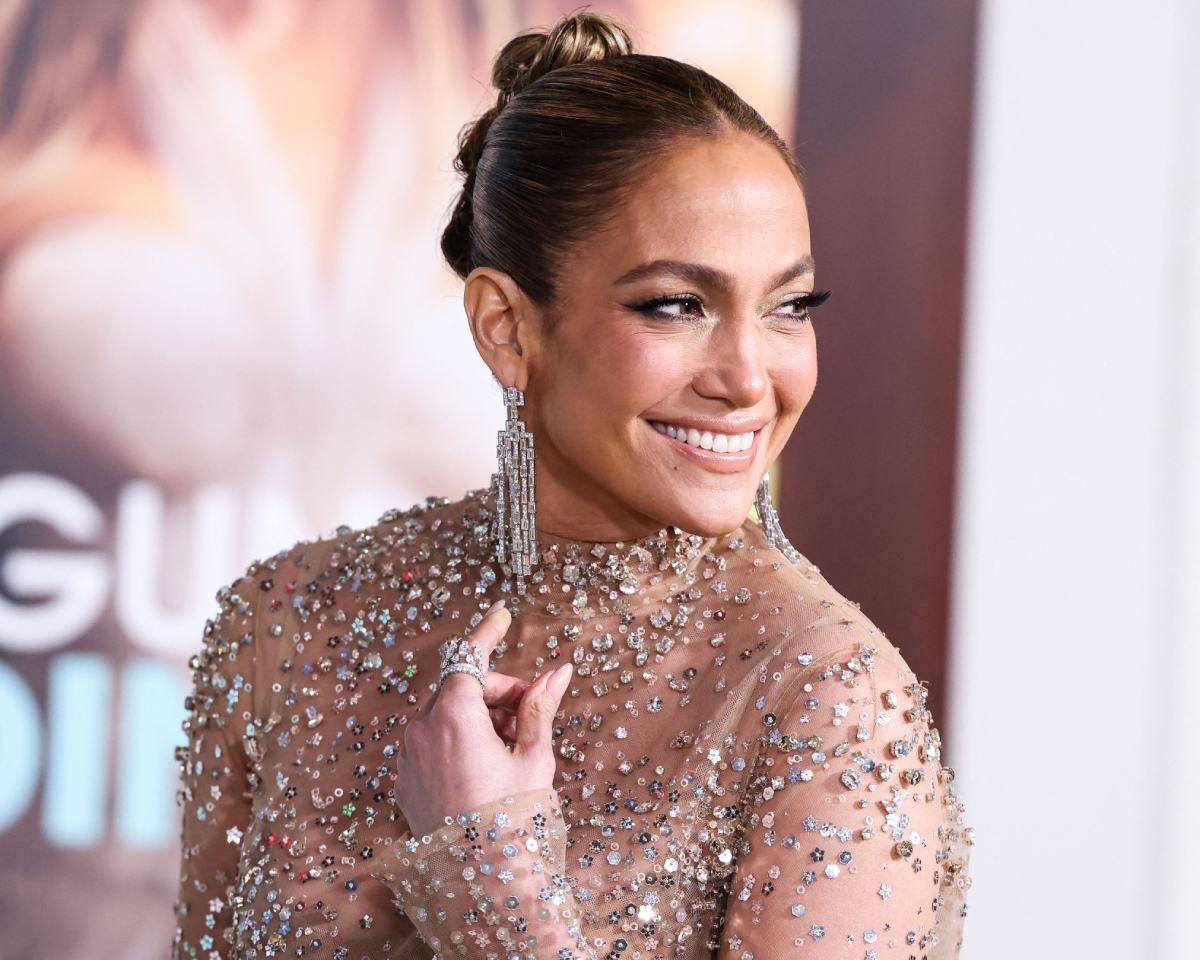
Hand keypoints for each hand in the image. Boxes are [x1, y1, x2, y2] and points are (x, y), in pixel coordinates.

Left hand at [395, 601, 573, 837]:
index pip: (470, 654)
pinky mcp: (403, 779)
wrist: (481, 882)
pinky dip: (456, 739)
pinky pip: (430, 741)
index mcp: (454, 712)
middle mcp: (421, 726)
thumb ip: (540, 706)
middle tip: (529, 711)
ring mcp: (407, 754)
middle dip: (496, 689)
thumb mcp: (533, 756)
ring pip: (444, 713)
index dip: (488, 631)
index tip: (502, 614)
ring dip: (477, 715)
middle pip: (461, 685)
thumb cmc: (512, 816)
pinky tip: (484, 767)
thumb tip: (559, 670)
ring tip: (511, 747)